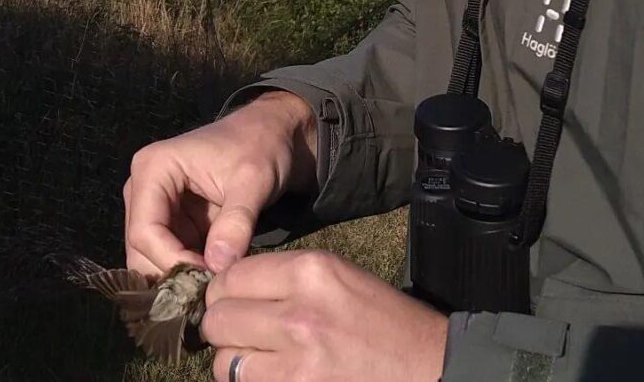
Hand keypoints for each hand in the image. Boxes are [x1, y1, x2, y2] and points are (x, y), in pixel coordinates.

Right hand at [124, 91, 317, 275]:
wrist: (274, 135)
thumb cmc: (262, 146)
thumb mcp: (254, 180)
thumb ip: (236, 222)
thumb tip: (218, 267)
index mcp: (153, 168)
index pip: (145, 231)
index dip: (172, 261)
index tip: (208, 279)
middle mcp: (143, 189)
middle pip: (141, 250)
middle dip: (172, 275)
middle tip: (208, 293)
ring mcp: (155, 208)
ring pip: (152, 261)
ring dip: (179, 279)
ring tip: (212, 289)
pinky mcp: (172, 223)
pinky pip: (170, 259)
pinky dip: (188, 274)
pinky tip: (212, 283)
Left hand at [202, 249, 448, 381]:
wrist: (425, 367)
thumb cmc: (383, 320)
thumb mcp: (338, 278)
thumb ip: (286, 278)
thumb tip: (233, 287)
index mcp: (310, 271)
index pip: (231, 276)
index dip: (225, 291)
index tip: (234, 301)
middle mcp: (296, 313)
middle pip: (218, 318)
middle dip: (224, 327)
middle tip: (243, 332)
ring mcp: (294, 363)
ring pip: (223, 362)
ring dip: (236, 362)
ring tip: (263, 360)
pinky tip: (275, 377)